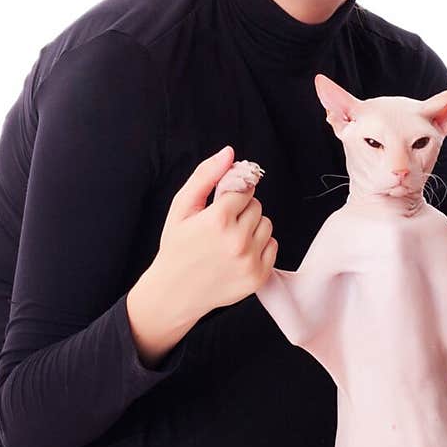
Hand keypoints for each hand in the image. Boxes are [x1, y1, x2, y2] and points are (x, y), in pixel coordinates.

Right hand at [154, 146, 277, 318]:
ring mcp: (250, 260)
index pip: (245, 189)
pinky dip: (259, 246)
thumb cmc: (176, 247)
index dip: (232, 196)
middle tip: (221, 227)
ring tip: (229, 240)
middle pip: (257, 206)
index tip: (220, 206)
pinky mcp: (258, 276)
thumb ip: (206, 176)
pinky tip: (238, 254)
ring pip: (267, 225)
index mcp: (218, 219)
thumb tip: (229, 153)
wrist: (174, 293)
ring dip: (252, 228)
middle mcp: (237, 240)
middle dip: (241, 211)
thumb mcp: (182, 207)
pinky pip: (273, 246)